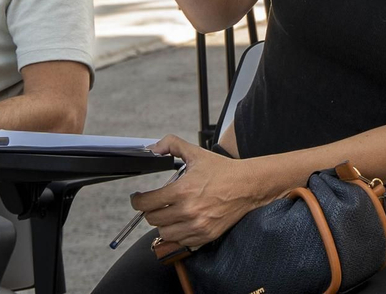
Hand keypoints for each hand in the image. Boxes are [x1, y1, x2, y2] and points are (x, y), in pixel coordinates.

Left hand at [131, 136, 269, 248]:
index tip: (138, 198)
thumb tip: (152, 149)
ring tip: (169, 212)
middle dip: (151, 210)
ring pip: (164, 232)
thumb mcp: (196, 153)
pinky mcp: (204, 236)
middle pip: (152, 219)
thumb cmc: (223, 171)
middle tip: (156, 203)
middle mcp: (188, 211)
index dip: (137, 200)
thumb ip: (171, 145)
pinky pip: (180, 241)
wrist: (247, 186)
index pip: (146, 203)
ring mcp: (196, 226)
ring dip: (163, 223)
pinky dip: (177, 232)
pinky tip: (182, 221)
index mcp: (182, 191)